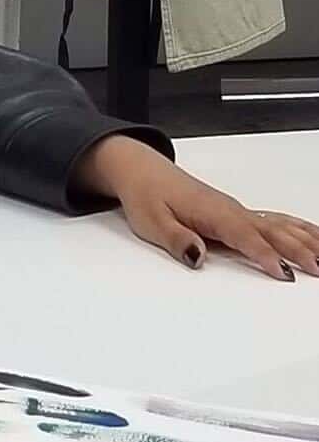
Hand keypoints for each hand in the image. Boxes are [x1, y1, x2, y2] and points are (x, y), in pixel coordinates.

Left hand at [75, 136, 318, 280]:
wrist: (140, 169)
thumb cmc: (145, 194)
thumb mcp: (151, 221)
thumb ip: (177, 239)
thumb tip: (198, 256)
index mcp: (211, 212)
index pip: (243, 236)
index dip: (264, 255)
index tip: (283, 272)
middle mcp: (229, 209)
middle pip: (270, 231)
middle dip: (297, 250)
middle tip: (318, 270)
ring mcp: (235, 210)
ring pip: (278, 225)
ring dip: (304, 240)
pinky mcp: (235, 212)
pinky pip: (274, 220)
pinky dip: (298, 228)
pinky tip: (314, 238)